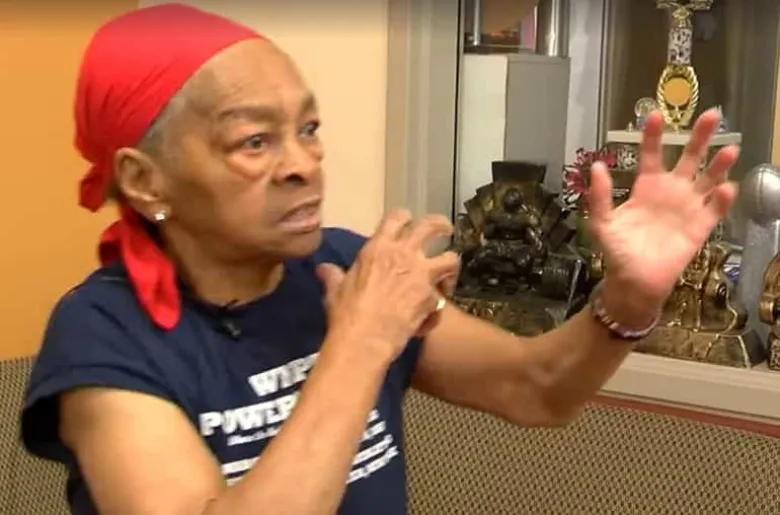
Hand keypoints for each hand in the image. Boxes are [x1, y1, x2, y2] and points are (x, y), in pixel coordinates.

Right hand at [316, 210, 459, 361]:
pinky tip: (430, 317)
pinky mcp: (433, 298)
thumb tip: (322, 269)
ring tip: (446, 279)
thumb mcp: (335, 290)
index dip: (405, 219)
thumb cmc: (346, 313)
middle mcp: (404, 254)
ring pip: (451, 258)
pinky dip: (438, 307)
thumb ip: (333, 276)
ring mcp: (422, 275)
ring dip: (450, 268)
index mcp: (379, 247)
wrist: (365, 339)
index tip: (408, 225)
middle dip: (442, 226)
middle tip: (445, 233)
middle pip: (432, 225)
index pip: (397, 217)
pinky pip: (443, 298)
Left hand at [587, 109, 737, 326]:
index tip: (656, 114)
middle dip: (699, 137)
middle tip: (711, 116)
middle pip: (689, 158)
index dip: (654, 135)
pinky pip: (714, 210)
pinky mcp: (700, 227)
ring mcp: (687, 208)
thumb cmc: (617, 250)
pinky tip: (725, 188)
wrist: (633, 281)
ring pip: (708, 179)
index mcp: (646, 187)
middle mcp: (670, 191)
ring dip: (719, 164)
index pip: (652, 154)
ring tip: (729, 148)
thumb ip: (600, 195)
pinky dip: (721, 199)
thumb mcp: (602, 222)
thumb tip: (597, 166)